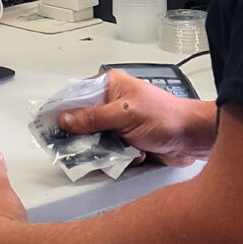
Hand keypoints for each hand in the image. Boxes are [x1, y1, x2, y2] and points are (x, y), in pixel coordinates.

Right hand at [58, 69, 218, 166]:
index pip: (75, 95)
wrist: (194, 138)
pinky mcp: (126, 141)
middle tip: (78, 146)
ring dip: (101, 149)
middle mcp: (112, 103)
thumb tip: (65, 119)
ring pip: (94, 139)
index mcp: (110, 85)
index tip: (48, 127)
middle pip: (81, 120)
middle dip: (82, 136)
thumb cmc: (167, 117)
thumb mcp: (125, 114)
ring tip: (112, 152)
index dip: (61, 111)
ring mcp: (119, 123)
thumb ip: (93, 117)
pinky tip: (128, 155)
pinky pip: (108, 152)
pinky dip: (114, 158)